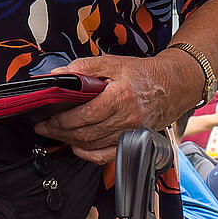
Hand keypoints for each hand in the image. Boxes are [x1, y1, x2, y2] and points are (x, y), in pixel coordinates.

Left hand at [35, 54, 197, 164]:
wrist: (173, 86)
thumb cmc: (143, 74)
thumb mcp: (114, 63)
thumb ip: (84, 68)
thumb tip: (59, 75)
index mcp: (121, 97)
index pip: (85, 115)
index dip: (62, 119)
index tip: (47, 117)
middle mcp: (127, 118)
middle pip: (86, 133)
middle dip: (60, 132)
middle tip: (44, 127)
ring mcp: (131, 133)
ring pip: (93, 145)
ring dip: (70, 141)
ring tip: (55, 134)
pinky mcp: (133, 141)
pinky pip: (106, 155)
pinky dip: (88, 154)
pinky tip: (77, 147)